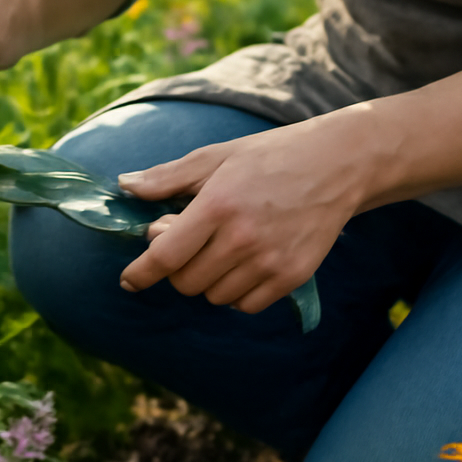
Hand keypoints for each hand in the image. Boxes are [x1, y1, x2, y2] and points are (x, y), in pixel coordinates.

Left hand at [116, 114, 379, 313]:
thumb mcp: (215, 156)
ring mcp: (269, 261)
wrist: (337, 164)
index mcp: (217, 205)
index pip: (165, 256)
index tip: (128, 281)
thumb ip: (167, 177)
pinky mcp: (292, 277)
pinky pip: (245, 305)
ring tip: (222, 247)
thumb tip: (125, 186)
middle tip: (189, 240)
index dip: (140, 273)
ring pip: (214, 296)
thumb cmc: (270, 156)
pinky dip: (236, 291)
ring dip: (208, 279)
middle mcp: (242, 239)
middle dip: (177, 267)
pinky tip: (244, 263)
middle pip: (185, 282)